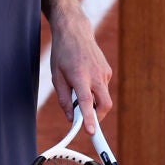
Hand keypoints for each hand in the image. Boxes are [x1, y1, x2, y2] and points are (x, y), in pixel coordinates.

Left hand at [48, 9, 112, 135]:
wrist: (75, 31)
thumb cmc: (62, 54)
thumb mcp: (56, 76)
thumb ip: (63, 99)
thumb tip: (70, 118)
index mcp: (80, 76)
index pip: (87, 102)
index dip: (89, 119)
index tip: (91, 132)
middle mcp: (95, 75)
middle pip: (105, 105)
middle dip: (98, 117)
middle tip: (87, 120)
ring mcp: (104, 73)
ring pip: (104, 97)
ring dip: (94, 102)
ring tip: (79, 88)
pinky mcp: (108, 71)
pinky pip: (103, 88)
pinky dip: (95, 90)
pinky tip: (85, 78)